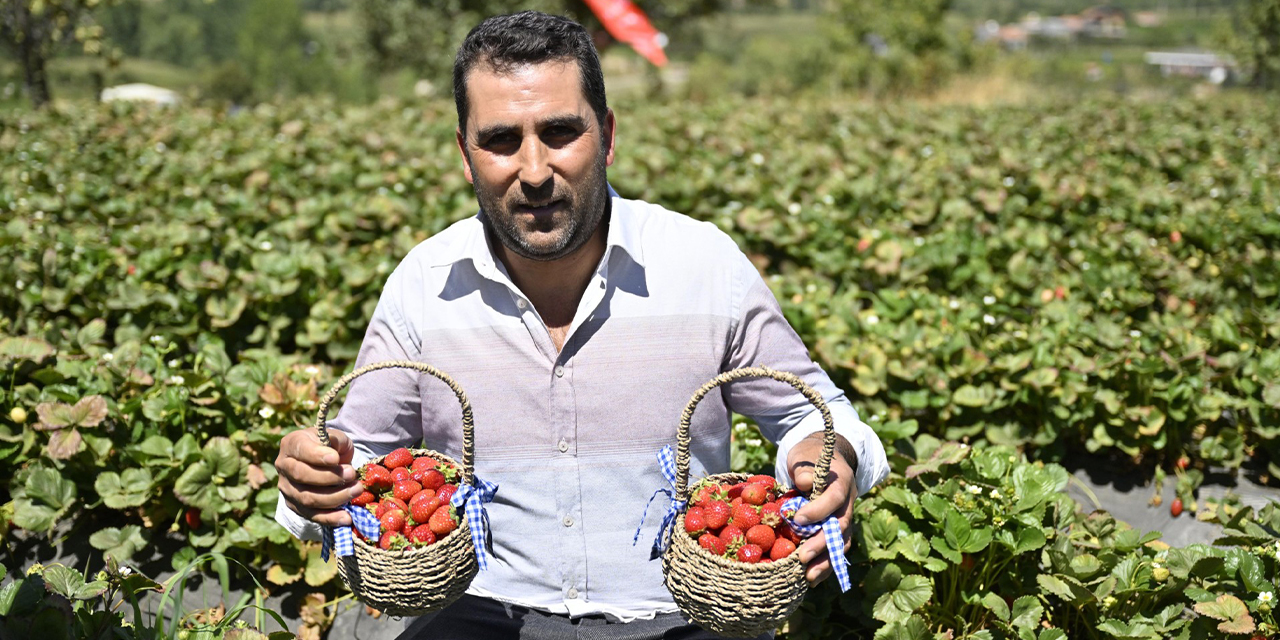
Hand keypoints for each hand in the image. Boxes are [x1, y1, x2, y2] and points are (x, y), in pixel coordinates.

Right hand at [276, 427, 362, 526]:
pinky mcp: (295, 506)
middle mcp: (283, 466)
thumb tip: (335, 457)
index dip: (317, 456)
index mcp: (291, 444)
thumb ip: (336, 441)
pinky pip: (311, 515)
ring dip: (335, 497)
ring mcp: (287, 488)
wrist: (325, 462)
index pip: (300, 450)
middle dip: (329, 477)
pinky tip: (346, 517)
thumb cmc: (330, 447)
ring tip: (356, 490)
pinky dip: (330, 518)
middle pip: (301, 475)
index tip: (335, 458)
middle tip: (351, 474)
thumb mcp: (335, 437)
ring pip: (307, 498)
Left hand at [786, 432, 857, 585]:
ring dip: (827, 561)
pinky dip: (825, 564)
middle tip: (802, 557)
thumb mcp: (804, 456)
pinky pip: (836, 549)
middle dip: (822, 544)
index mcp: (842, 480)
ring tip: (808, 577)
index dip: (819, 510)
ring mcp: (845, 517)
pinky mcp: (838, 529)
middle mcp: (848, 502)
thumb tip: (804, 482)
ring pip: (842, 543)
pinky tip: (811, 577)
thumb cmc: (809, 457)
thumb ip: (804, 468)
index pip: (835, 497)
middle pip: (841, 526)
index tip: (798, 520)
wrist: (823, 458)